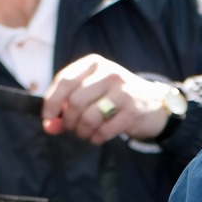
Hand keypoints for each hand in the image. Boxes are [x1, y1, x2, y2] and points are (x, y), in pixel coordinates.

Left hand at [42, 56, 177, 144]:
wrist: (154, 103)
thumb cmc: (114, 97)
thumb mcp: (92, 91)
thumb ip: (68, 104)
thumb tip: (49, 126)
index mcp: (94, 63)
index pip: (65, 81)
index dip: (52, 103)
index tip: (48, 119)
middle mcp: (109, 74)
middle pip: (75, 102)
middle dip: (68, 121)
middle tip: (72, 128)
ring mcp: (123, 92)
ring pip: (88, 118)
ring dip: (81, 132)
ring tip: (85, 133)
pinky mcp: (132, 112)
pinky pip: (103, 131)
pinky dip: (95, 138)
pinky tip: (97, 137)